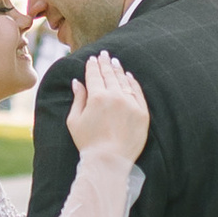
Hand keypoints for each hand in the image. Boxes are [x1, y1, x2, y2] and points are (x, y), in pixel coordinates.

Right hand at [68, 50, 149, 167]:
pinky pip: (137, 92)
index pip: (94, 75)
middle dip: (106, 63)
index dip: (93, 66)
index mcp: (97, 97)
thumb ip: (78, 99)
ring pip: (124, 81)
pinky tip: (128, 76)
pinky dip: (132, 82)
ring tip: (115, 63)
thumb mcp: (75, 121)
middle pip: (110, 75)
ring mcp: (131, 104)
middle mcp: (115, 97)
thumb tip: (77, 82)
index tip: (93, 59)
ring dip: (118, 70)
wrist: (109, 161)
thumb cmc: (88, 143)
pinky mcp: (142, 113)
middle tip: (104, 54)